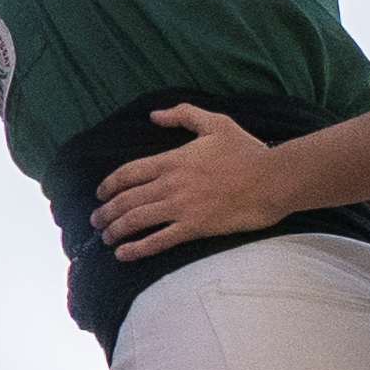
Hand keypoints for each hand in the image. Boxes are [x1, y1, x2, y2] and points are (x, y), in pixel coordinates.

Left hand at [91, 103, 280, 261]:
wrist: (273, 179)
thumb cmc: (247, 151)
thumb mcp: (216, 123)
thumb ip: (183, 115)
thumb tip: (154, 115)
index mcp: (172, 160)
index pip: (128, 173)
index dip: (109, 184)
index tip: (100, 193)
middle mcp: (170, 184)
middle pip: (127, 199)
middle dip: (106, 211)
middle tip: (96, 220)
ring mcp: (181, 207)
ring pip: (137, 220)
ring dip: (115, 230)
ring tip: (105, 237)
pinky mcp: (194, 227)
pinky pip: (158, 240)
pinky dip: (137, 249)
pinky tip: (122, 254)